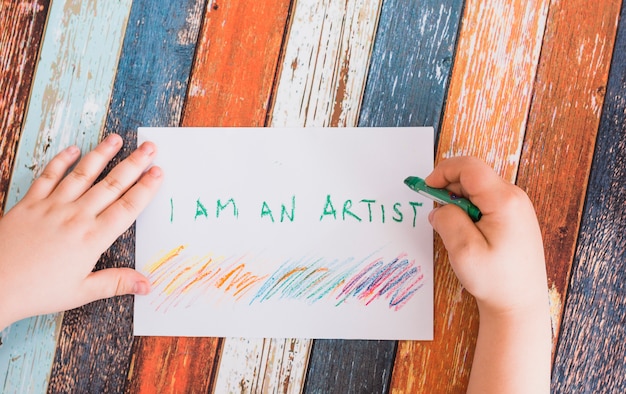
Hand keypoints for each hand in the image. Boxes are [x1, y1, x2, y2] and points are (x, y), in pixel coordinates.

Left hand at [0, 134, 161, 329]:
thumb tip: (147, 284)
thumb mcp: (81, 292)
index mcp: (93, 238)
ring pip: (83, 174)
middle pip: (112, 184)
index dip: (146, 188)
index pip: (128, 207)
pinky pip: (49, 175)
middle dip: (134, 164)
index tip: (159, 172)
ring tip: (116, 139)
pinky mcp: (30, 203)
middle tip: (149, 148)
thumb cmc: (37, 291)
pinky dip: (62, 160)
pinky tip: (73, 149)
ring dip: (102, 154)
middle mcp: (76, 216)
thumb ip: (116, 283)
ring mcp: (53, 206)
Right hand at [426, 156, 550, 392]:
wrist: (521, 304)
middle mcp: (515, 198)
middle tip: (438, 214)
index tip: (427, 188)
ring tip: (454, 229)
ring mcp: (517, 208)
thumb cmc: (496, 281)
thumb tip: (439, 207)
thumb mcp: (464, 251)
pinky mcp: (515, 218)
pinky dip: (470, 209)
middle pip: (474, 176)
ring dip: (459, 201)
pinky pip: (486, 201)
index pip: (470, 167)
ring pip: (479, 189)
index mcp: (504, 201)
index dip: (443, 171)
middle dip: (449, 187)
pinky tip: (467, 233)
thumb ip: (447, 221)